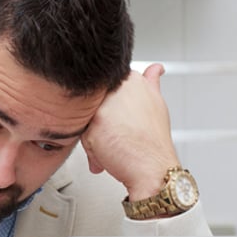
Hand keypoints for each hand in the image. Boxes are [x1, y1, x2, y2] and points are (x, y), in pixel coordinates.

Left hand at [80, 64, 181, 199]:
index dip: (108, 107)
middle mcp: (120, 86)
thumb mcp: (155, 104)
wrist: (153, 168)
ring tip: (116, 142)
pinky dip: (92, 146)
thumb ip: (149, 83)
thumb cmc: (151, 142)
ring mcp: (107, 102)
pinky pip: (81, 132)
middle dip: (100, 119)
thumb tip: (155, 68)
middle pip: (92, 101)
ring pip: (85, 116)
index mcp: (133, 78)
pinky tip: (111, 149)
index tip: (117, 118)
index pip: (103, 87)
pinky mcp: (96, 120)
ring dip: (95, 133)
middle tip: (118, 132)